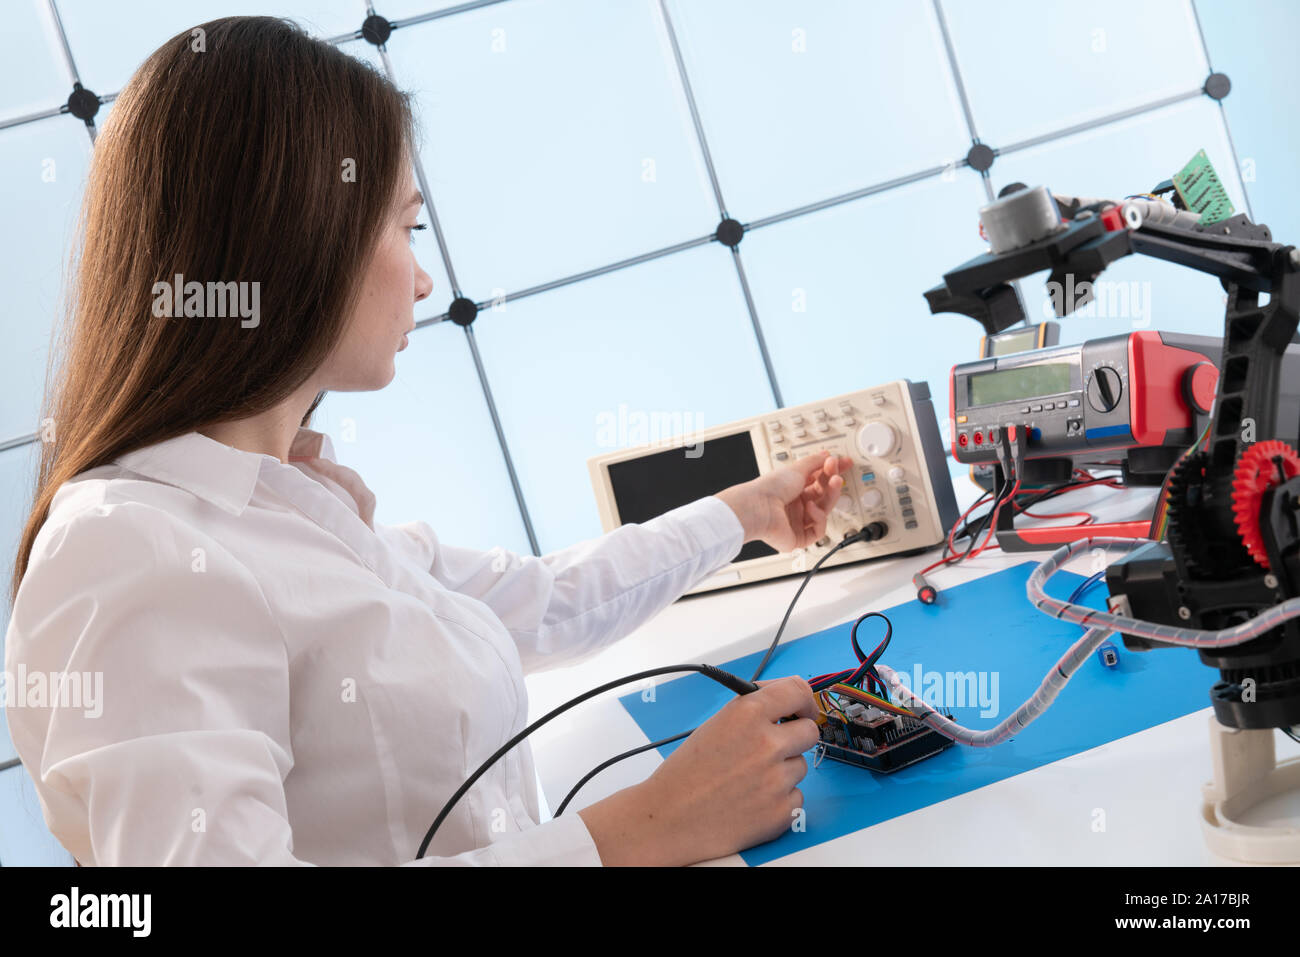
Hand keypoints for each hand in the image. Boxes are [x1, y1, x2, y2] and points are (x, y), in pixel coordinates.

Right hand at [577, 677, 819, 865]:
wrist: (669, 819)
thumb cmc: (686, 773)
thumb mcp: (715, 725)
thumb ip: (751, 712)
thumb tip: (783, 706)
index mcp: (747, 714)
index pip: (798, 691)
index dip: (804, 701)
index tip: (802, 709)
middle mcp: (767, 743)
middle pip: (809, 731)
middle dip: (794, 738)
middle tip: (772, 749)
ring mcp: (777, 780)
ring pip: (800, 766)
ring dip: (782, 771)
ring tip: (749, 780)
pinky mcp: (783, 812)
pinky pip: (796, 797)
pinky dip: (779, 800)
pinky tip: (752, 802)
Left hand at [715, 450, 853, 552]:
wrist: (758, 508)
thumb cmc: (770, 488)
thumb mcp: (796, 469)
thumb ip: (815, 462)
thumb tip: (826, 455)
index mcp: (792, 489)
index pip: (818, 480)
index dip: (832, 472)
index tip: (844, 463)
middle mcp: (795, 505)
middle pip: (823, 496)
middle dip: (832, 484)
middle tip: (837, 473)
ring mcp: (797, 522)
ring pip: (824, 512)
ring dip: (830, 496)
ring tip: (833, 483)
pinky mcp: (798, 538)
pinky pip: (818, 530)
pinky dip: (818, 518)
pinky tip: (810, 508)